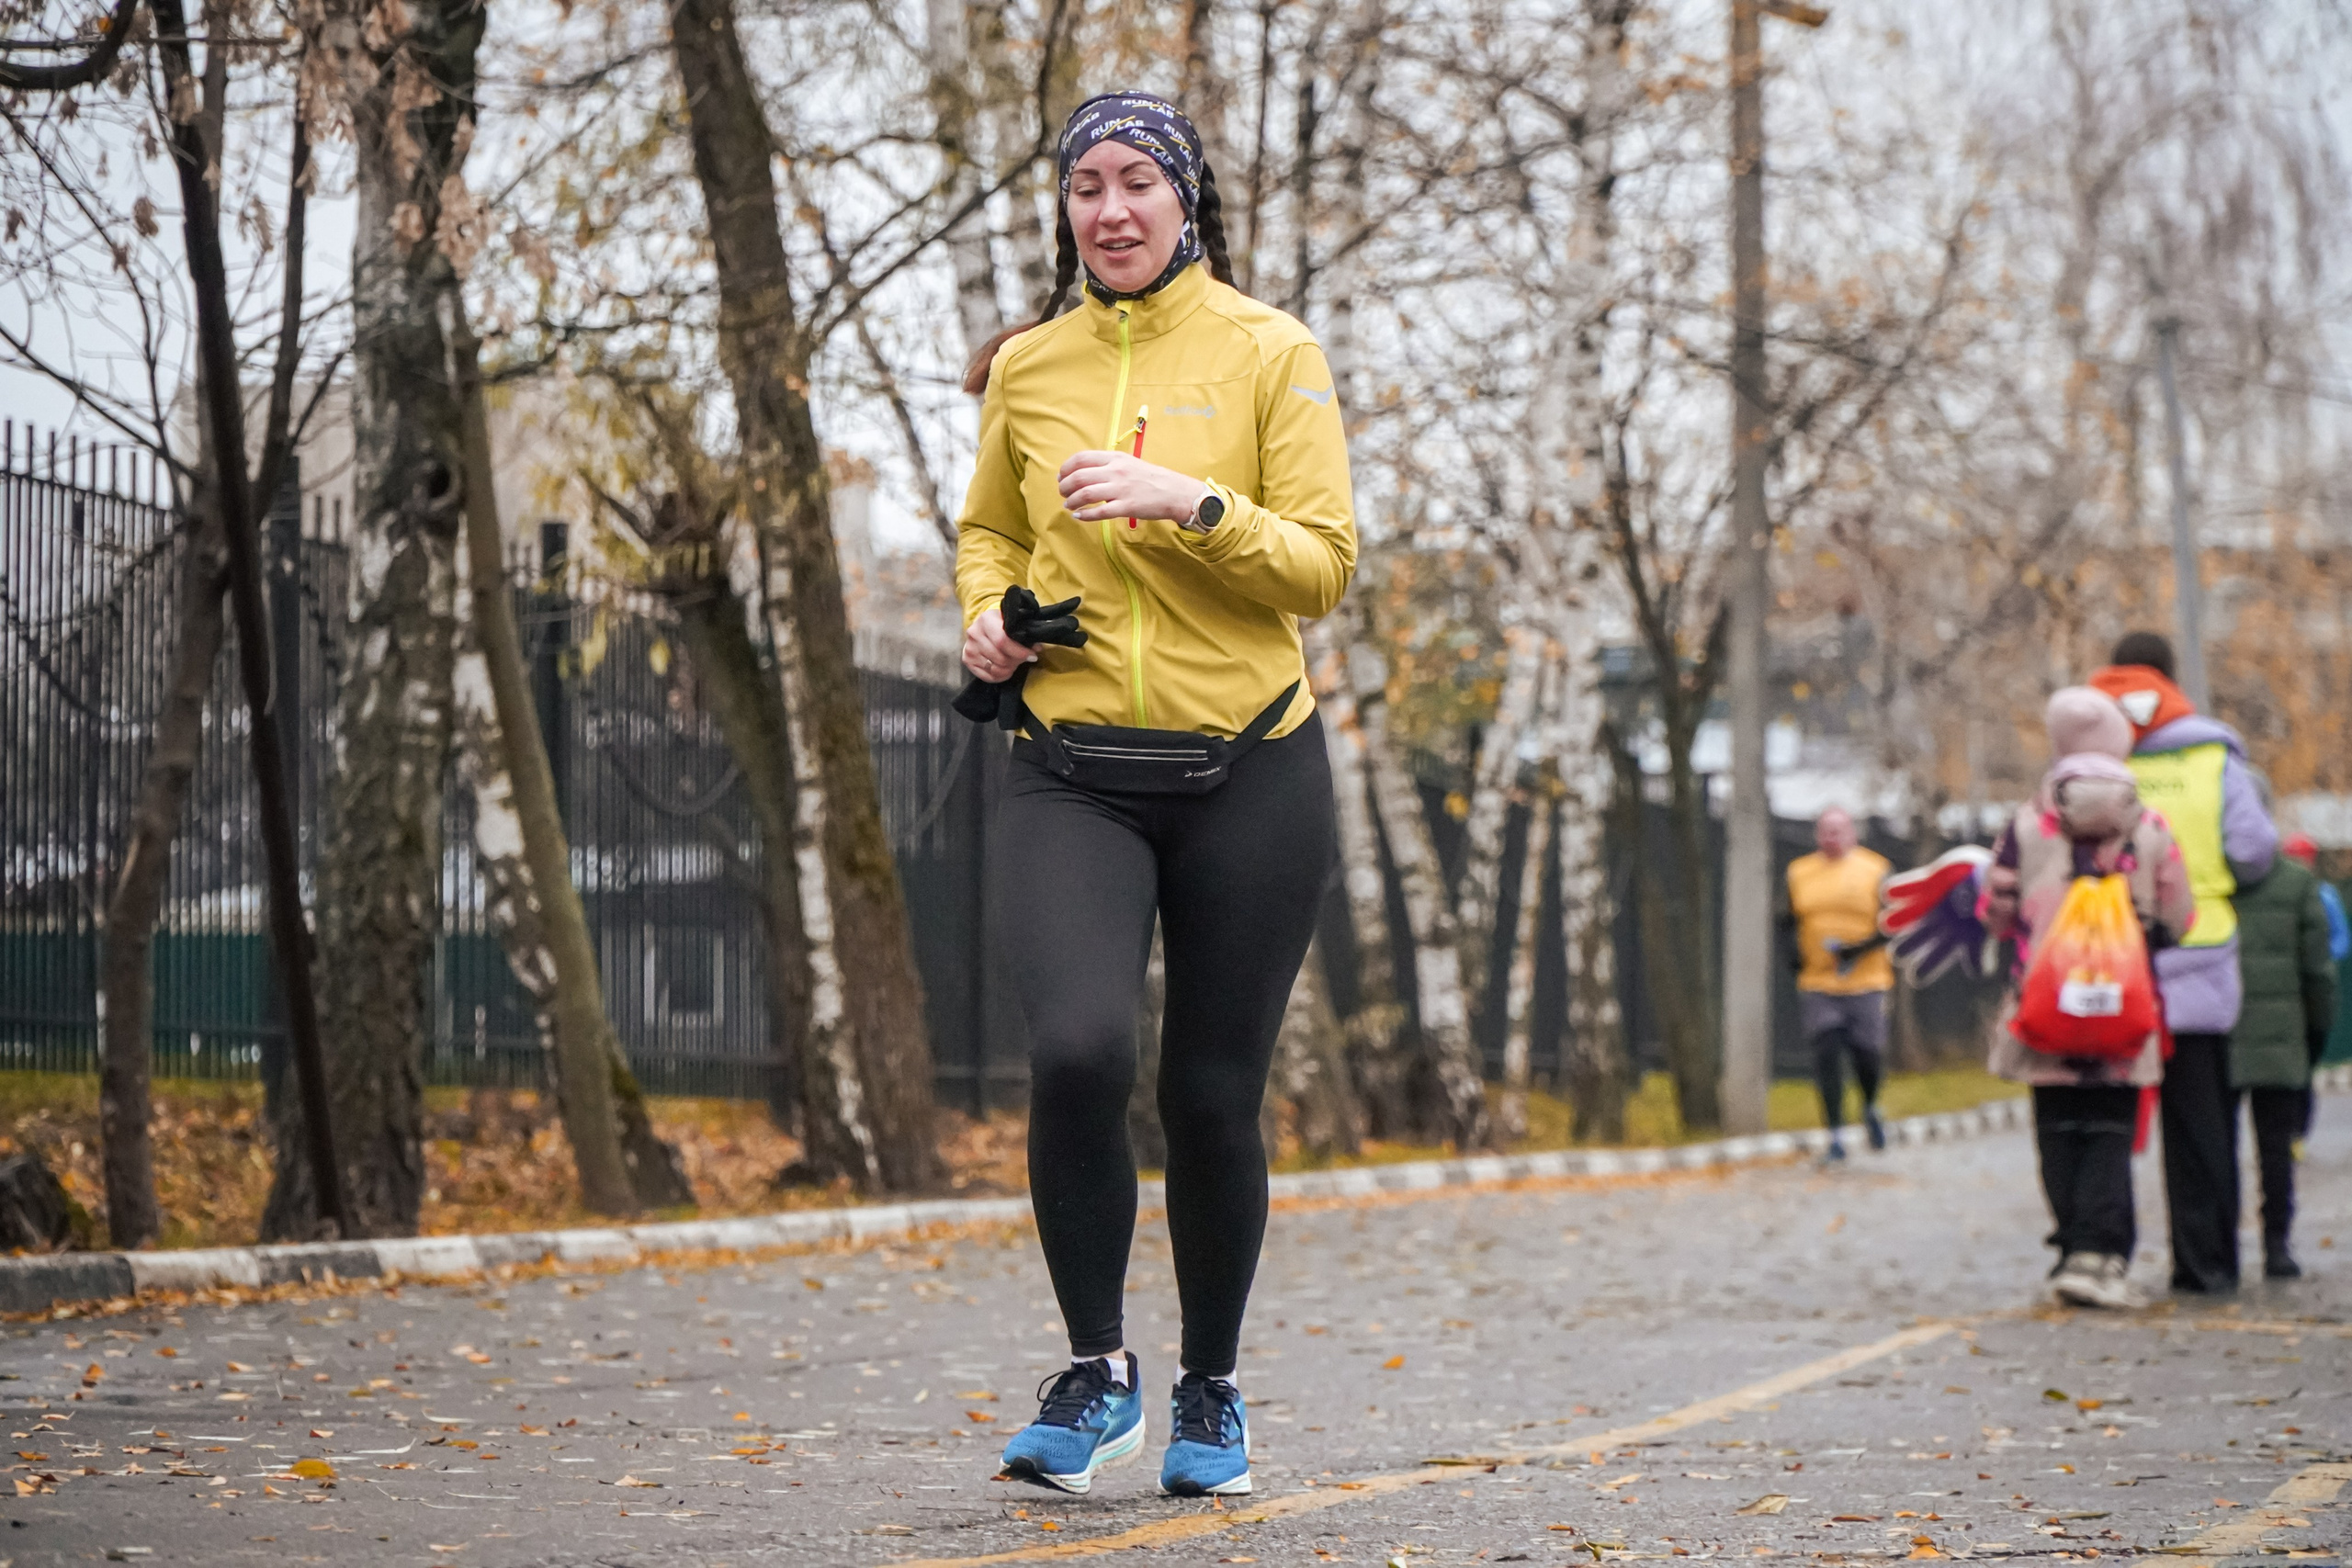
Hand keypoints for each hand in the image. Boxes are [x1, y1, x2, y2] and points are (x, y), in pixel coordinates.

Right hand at [962, 607, 1036, 682]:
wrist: (984, 625)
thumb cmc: (1002, 624)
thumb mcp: (1012, 623)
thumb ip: (1024, 633)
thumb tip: (1036, 648)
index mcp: (986, 620)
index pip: (1002, 641)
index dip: (1020, 652)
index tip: (1032, 656)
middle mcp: (974, 633)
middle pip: (1000, 658)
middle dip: (1016, 662)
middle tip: (1023, 659)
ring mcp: (969, 648)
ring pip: (995, 669)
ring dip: (1009, 669)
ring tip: (1014, 663)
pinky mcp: (967, 660)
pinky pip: (988, 676)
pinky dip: (1000, 676)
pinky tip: (1006, 670)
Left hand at [1057, 450, 1205, 523]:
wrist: (1174, 491)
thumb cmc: (1150, 478)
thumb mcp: (1128, 463)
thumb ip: (1107, 465)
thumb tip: (1083, 472)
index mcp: (1115, 458)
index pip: (1081, 458)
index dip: (1066, 468)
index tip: (1061, 476)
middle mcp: (1116, 471)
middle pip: (1079, 477)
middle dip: (1065, 486)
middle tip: (1063, 493)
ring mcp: (1121, 489)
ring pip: (1085, 494)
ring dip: (1072, 501)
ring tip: (1068, 505)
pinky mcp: (1127, 507)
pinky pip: (1100, 512)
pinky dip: (1085, 515)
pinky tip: (1079, 516)